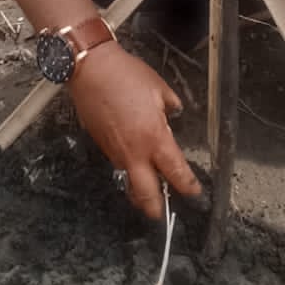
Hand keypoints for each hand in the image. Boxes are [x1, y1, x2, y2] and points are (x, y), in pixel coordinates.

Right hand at [67, 44, 200, 218]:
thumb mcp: (158, 88)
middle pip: (145, 193)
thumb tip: (173, 114)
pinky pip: (117, 165)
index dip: (187, 186)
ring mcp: (115, 151)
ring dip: (139, 191)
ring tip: (148, 196)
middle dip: (154, 208)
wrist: (90, 70)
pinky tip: (132, 165)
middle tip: (162, 215)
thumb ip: (170, 106)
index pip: (175, 172)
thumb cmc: (125, 75)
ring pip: (128, 181)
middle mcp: (134, 151)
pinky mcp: (101, 145)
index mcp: (154, 137)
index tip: (194, 193)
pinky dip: (126, 171)